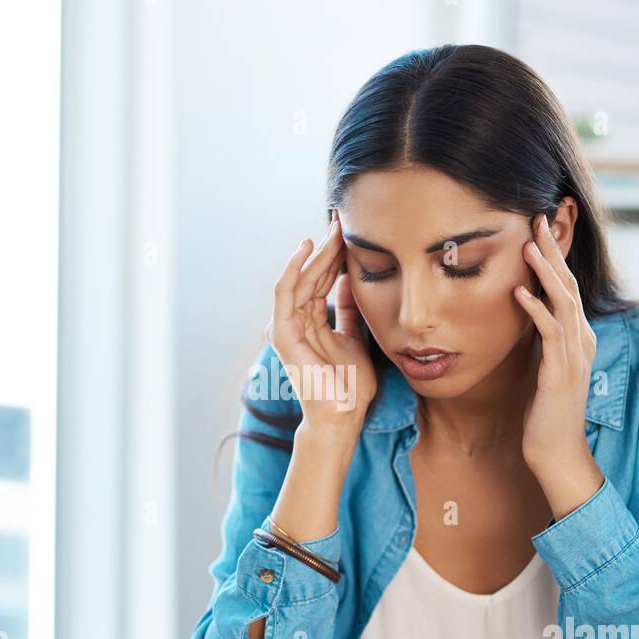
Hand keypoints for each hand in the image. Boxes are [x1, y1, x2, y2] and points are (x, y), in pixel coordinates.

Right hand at [265, 211, 375, 431]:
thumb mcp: (355, 337)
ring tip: (333, 229)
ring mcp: (286, 327)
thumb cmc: (350, 385)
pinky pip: (285, 292)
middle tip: (343, 221)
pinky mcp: (283, 332)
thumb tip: (352, 279)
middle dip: (327, 248)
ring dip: (316, 252)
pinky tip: (306, 247)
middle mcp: (295, 322)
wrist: (343, 416)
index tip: (351, 233)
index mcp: (310, 323)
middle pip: (311, 275)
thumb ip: (349, 310)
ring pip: (300, 278)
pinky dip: (294, 268)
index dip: (335, 256)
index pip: (321, 280)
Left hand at [513, 212, 604, 518]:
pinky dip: (536, 310)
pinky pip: (550, 334)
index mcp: (577, 336)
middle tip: (539, 218)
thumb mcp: (543, 366)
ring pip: (562, 303)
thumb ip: (540, 339)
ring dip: (546, 272)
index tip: (539, 227)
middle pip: (569, 285)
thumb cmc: (546, 412)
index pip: (567, 286)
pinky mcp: (560, 373)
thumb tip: (525, 312)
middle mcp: (581, 340)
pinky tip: (521, 292)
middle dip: (554, 251)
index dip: (555, 256)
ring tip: (530, 244)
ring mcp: (573, 356)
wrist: (557, 452)